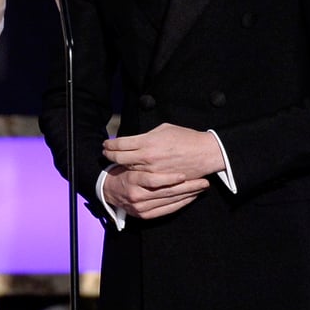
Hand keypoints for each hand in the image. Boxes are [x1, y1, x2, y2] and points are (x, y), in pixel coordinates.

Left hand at [102, 122, 224, 178]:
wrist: (204, 154)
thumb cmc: (185, 138)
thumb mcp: (164, 129)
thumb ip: (147, 135)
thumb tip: (135, 139)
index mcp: (147, 142)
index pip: (120, 144)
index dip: (110, 144)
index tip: (106, 143)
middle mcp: (147, 158)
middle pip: (120, 159)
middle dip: (110, 155)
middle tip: (106, 153)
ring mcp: (152, 171)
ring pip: (128, 170)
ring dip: (119, 165)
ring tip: (115, 162)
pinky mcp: (159, 180)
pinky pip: (141, 179)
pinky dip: (133, 174)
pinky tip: (130, 171)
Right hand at [102, 165, 208, 218]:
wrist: (109, 190)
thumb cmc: (123, 170)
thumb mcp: (131, 160)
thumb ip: (145, 155)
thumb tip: (163, 144)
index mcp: (133, 178)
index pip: (154, 180)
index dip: (171, 178)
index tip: (185, 174)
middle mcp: (136, 195)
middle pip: (167, 192)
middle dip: (188, 186)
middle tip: (204, 182)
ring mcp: (141, 207)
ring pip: (169, 201)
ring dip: (188, 194)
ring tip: (202, 187)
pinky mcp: (144, 215)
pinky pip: (167, 210)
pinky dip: (181, 203)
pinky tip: (192, 197)